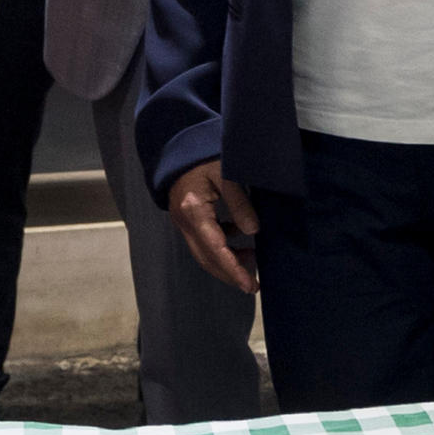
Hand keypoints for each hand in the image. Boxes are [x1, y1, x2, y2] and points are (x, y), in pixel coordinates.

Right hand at [165, 162, 257, 293]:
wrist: (179, 149)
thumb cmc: (205, 156)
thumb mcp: (227, 174)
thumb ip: (240, 203)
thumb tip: (254, 231)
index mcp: (194, 211)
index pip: (215, 249)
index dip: (233, 269)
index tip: (249, 285)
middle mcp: (185, 222)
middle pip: (207, 258)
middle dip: (229, 274)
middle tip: (252, 285)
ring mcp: (183, 222)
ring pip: (204, 253)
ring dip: (227, 261)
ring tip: (252, 260)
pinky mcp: (187, 220)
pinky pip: (204, 241)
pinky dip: (223, 246)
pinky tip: (241, 238)